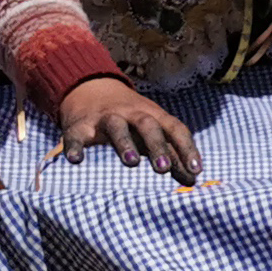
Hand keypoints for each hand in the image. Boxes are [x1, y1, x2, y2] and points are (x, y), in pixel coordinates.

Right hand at [56, 77, 200, 181]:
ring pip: (116, 126)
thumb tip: (193, 180)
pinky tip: (76, 161)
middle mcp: (131, 114)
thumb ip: (173, 155)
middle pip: (147, 125)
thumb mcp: (154, 132)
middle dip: (156, 145)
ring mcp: (105, 118)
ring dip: (124, 143)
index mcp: (154, 116)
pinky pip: (76, 136)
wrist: (93, 90)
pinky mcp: (80, 126)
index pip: (175, 129)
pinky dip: (75, 147)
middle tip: (163, 169)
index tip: (196, 170)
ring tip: (132, 162)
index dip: (187, 149)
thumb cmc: (133, 121)